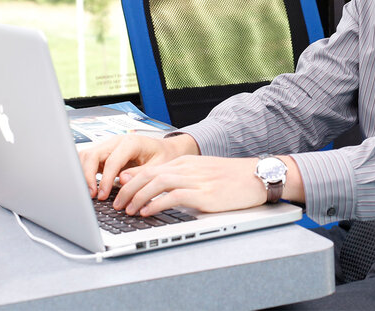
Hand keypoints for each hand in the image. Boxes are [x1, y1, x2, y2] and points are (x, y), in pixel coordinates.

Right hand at [78, 133, 197, 200]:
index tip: (102, 195)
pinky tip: (90, 187)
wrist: (165, 150)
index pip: (111, 161)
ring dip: (83, 174)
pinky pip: (88, 161)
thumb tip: (121, 181)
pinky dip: (85, 172)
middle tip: (91, 195)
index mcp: (131, 142)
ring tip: (89, 193)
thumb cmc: (163, 156)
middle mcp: (116, 141)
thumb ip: (140, 173)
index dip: (104, 180)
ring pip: (86, 156)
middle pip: (92, 155)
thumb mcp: (158, 166)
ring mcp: (109, 146)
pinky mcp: (105, 154)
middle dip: (87, 176)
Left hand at [114, 155, 268, 216]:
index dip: (131, 181)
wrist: (258, 176)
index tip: (119, 193)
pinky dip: (156, 204)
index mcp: (185, 162)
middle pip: (148, 174)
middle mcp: (187, 168)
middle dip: (128, 190)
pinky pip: (173, 196)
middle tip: (117, 204)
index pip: (150, 168)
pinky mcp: (204, 194)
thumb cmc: (233, 178)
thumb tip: (158, 188)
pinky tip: (147, 212)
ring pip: (156, 183)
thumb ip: (181, 177)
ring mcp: (195, 180)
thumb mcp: (203, 173)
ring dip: (137, 197)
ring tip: (127, 210)